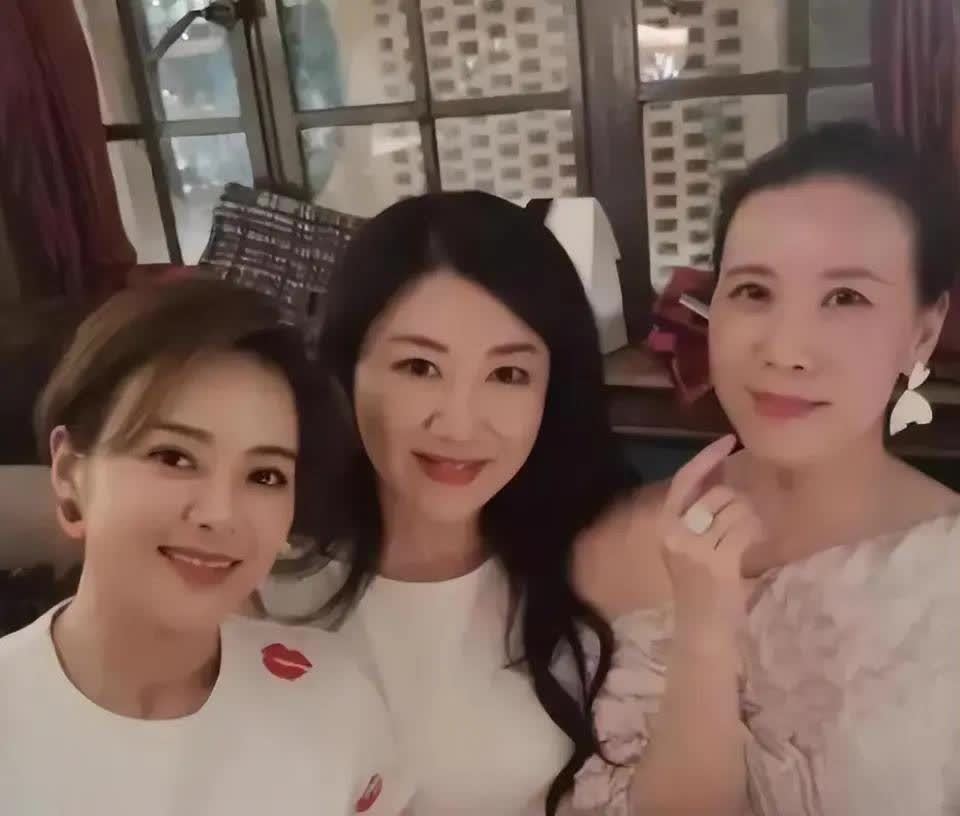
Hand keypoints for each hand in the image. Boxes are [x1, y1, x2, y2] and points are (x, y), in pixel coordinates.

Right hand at [657, 435, 762, 638]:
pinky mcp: (718, 563)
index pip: (684, 481)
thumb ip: (699, 514)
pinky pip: (745, 530)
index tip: (727, 441)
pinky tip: (755, 541)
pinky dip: (756, 531)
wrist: (702, 630)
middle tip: (744, 519)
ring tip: (750, 534)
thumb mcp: (688, 546)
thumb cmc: (698, 588)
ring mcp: (696, 549)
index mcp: (664, 526)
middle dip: (738, 501)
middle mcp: (675, 534)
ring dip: (750, 518)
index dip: (706, 459)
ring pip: (735, 510)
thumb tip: (721, 475)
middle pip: (717, 495)